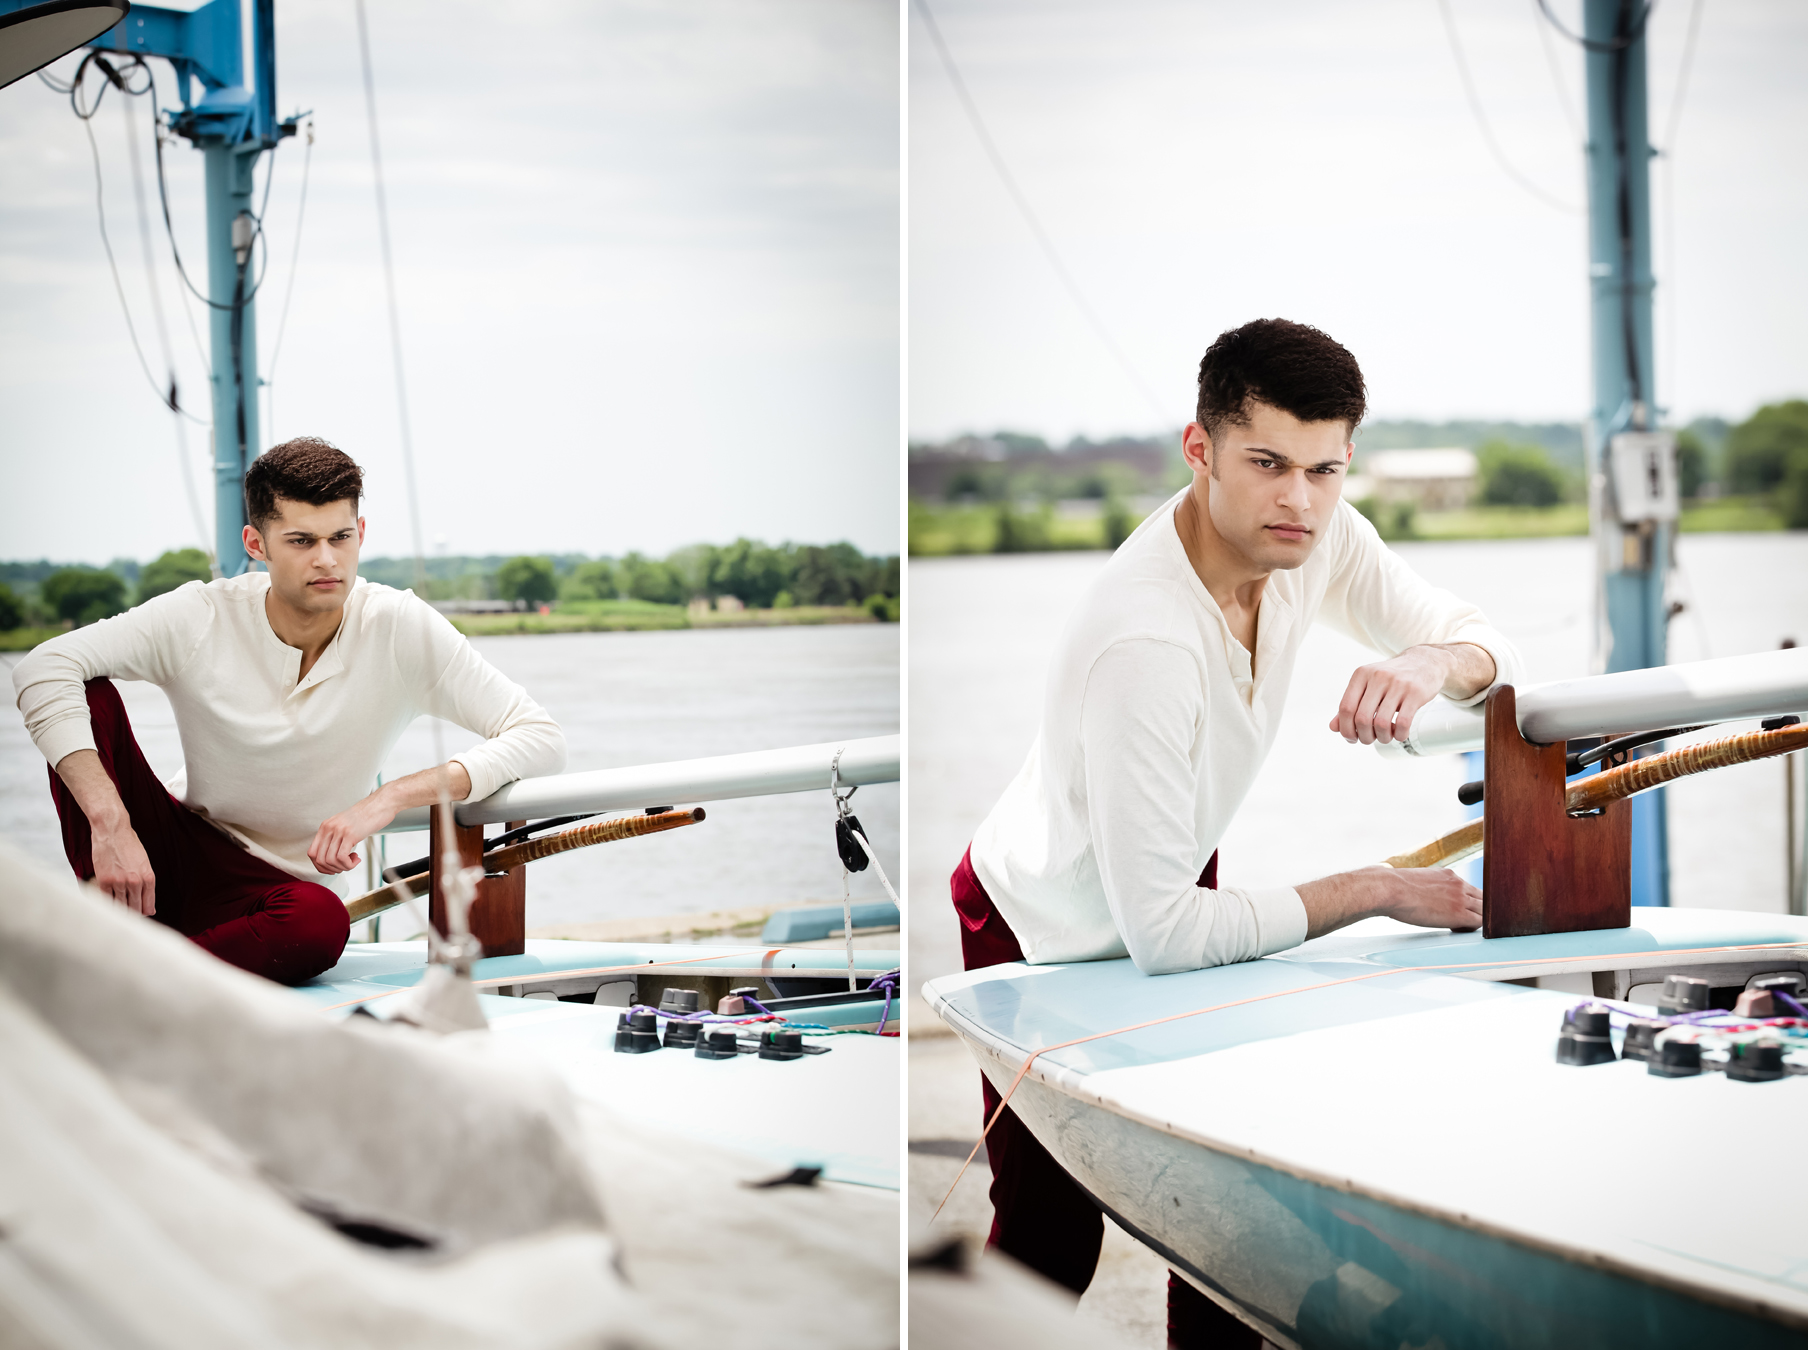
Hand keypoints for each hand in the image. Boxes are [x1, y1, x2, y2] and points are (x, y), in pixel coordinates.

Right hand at [91, 823, 156, 915]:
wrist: (113, 831)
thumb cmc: (129, 844)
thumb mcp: (144, 862)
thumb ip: (145, 881)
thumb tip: (146, 899)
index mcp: (148, 877)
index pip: (148, 904)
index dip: (145, 912)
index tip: (142, 916)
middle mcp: (135, 882)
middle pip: (135, 908)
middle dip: (133, 914)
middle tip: (130, 918)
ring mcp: (119, 882)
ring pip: (120, 906)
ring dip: (120, 910)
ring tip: (118, 914)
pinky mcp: (104, 881)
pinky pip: (106, 899)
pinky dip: (107, 904)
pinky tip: (107, 905)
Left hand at [308, 790, 397, 874]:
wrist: (379, 804)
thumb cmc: (366, 816)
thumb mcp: (344, 825)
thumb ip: (335, 837)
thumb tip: (331, 857)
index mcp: (325, 826)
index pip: (312, 853)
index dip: (320, 866)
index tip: (331, 868)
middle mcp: (329, 828)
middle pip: (320, 859)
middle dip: (332, 869)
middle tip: (344, 866)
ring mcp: (339, 831)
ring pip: (330, 860)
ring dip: (342, 867)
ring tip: (352, 862)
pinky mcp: (350, 835)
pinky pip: (341, 857)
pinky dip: (348, 864)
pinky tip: (356, 859)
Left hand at [1328, 646, 1452, 744]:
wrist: (1425, 661)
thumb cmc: (1392, 678)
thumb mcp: (1368, 685)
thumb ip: (1351, 704)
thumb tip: (1334, 727)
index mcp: (1361, 674)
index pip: (1345, 708)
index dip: (1345, 728)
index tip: (1351, 738)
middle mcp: (1378, 677)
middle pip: (1362, 718)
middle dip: (1364, 736)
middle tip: (1370, 739)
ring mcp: (1398, 684)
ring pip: (1381, 723)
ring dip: (1382, 737)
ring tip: (1385, 736)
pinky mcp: (1415, 693)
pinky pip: (1403, 723)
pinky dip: (1399, 735)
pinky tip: (1399, 733)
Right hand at [1369, 865, 1481, 931]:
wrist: (1390, 889)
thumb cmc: (1393, 887)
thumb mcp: (1415, 879)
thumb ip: (1426, 885)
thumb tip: (1419, 893)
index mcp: (1447, 874)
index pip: (1469, 888)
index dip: (1468, 900)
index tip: (1460, 909)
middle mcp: (1458, 883)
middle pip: (1482, 898)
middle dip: (1477, 909)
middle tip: (1464, 921)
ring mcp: (1460, 897)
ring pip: (1484, 910)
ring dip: (1477, 919)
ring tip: (1461, 927)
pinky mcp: (1459, 913)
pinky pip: (1480, 922)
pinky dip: (1474, 928)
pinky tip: (1460, 931)